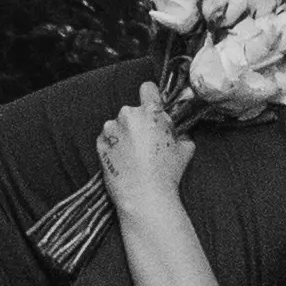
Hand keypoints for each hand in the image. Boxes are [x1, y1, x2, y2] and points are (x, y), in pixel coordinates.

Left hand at [97, 82, 189, 216]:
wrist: (144, 196)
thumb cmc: (166, 174)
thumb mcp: (185, 150)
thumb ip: (182, 134)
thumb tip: (181, 132)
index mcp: (151, 112)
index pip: (148, 88)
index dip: (151, 97)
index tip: (152, 108)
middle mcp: (129, 115)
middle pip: (133, 111)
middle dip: (138, 123)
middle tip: (146, 143)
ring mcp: (112, 129)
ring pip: (118, 125)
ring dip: (123, 134)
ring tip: (133, 156)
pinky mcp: (100, 143)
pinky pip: (107, 138)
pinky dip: (113, 146)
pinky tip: (123, 160)